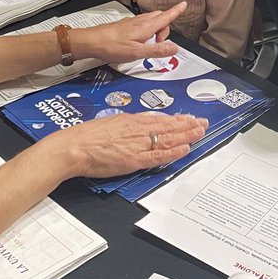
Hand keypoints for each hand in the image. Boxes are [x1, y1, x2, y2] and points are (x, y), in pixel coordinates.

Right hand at [54, 112, 207, 177]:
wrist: (74, 146)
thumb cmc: (86, 136)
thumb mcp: (110, 122)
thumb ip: (127, 124)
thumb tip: (138, 122)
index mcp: (131, 120)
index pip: (160, 119)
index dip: (177, 120)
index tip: (189, 119)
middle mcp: (138, 130)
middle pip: (168, 127)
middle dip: (188, 125)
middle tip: (203, 124)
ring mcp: (137, 144)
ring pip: (167, 139)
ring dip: (186, 136)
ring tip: (200, 133)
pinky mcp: (134, 159)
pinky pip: (158, 156)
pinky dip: (173, 153)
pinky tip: (185, 149)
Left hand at [73, 2, 185, 63]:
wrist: (91, 41)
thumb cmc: (111, 46)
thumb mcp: (137, 52)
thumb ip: (157, 50)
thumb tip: (174, 48)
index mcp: (146, 27)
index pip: (166, 17)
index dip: (176, 11)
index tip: (183, 5)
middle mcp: (140, 21)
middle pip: (160, 17)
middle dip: (166, 27)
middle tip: (161, 43)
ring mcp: (132, 22)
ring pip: (151, 20)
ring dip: (156, 29)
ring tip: (150, 44)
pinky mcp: (125, 26)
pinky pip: (142, 23)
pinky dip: (147, 30)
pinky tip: (140, 40)